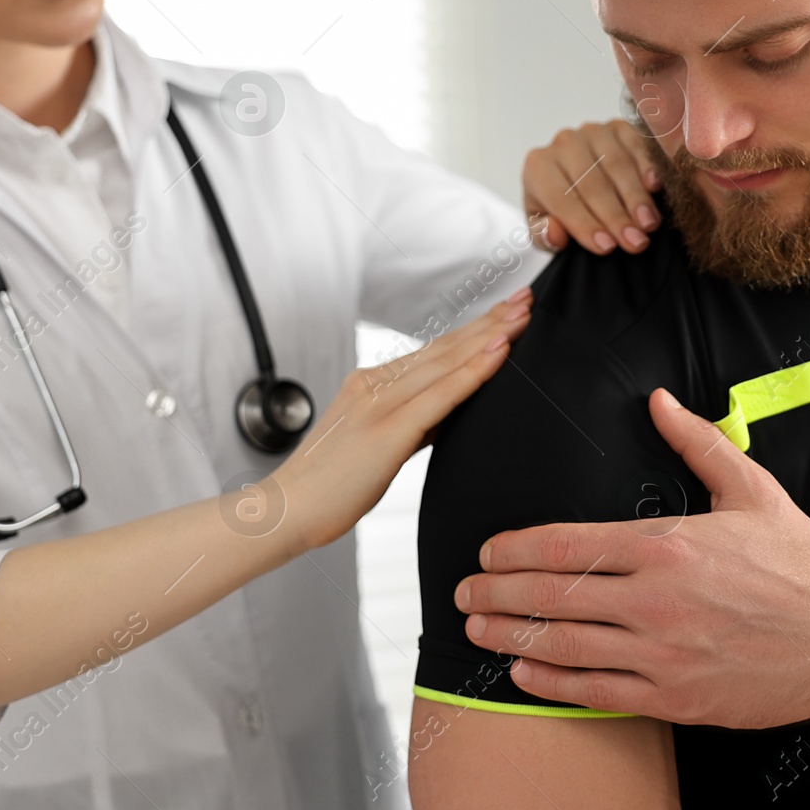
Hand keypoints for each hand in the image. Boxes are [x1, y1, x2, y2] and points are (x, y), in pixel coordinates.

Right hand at [279, 288, 532, 553]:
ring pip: (445, 362)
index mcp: (370, 385)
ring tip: (522, 315)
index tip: (504, 312)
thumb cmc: (329, 486)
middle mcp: (374, 384)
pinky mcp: (387, 431)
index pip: (432, 351)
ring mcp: (379, 404)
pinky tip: (499, 352)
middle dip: (488, 322)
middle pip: (443, 348)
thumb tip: (448, 415)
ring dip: (489, 335)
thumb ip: (411, 424)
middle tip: (524, 299)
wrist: (285, 511)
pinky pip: (440, 396)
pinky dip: (473, 371)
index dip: (472, 330)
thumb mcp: (376, 444)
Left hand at [455, 387, 809, 727]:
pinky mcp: (677, 696)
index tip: (488, 552)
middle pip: (553, 596)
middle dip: (497, 594)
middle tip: (462, 593)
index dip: (516, 551)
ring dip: (510, 638)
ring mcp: (664, 652)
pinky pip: (598, 690)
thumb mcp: (751, 489)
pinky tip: (523, 673)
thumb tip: (657, 399)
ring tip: (476, 630)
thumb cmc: (801, 564)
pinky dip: (553, 682)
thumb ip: (696, 442)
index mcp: (667, 544)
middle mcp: (657, 599)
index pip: (568, 545)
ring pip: (565, 645)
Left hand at [522, 119, 662, 254]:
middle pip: (591, 182)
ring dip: (634, 197)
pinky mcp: (621, 127)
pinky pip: (636, 145)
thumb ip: (545, 236)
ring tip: (648, 225)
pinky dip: (647, 166)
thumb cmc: (561, 210)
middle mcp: (564, 143)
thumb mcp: (544, 230)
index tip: (607, 247)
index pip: (561, 198)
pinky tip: (656, 187)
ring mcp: (594, 132)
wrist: (579, 181)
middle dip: (615, 216)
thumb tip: (555, 234)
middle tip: (635, 243)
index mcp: (538, 167)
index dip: (584, 224)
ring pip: (616, 164)